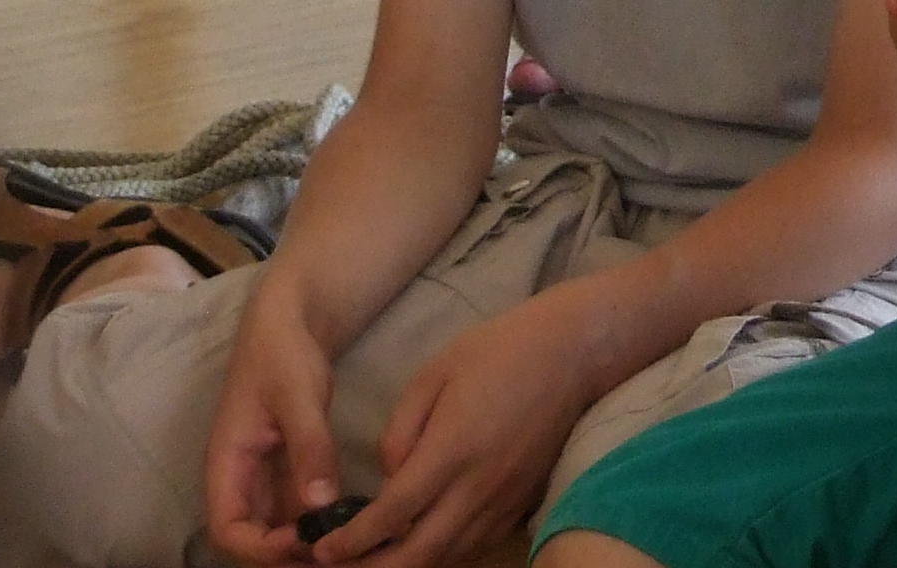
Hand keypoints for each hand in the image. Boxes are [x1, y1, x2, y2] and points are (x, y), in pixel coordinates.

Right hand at [202, 280, 346, 563]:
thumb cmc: (283, 350)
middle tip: (338, 550)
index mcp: (226, 465)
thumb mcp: (298, 394)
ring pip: (278, 530)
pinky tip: (355, 523)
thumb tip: (318, 505)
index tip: (304, 540)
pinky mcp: (288, 472)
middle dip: (289, 554)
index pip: (228, 530)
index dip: (260, 548)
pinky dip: (321, 523)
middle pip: (253, 540)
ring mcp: (264, 479)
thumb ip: (309, 447)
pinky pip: (298, 511)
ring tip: (351, 543)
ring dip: (308, 542)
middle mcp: (240, 481)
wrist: (291, 319)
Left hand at [318, 291, 614, 567]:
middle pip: (419, 554)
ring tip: (373, 562)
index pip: (392, 514)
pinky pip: (475, 547)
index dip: (353, 540)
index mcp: (451, 451)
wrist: (573, 352)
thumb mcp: (434, 373)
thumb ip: (401, 431)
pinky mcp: (521, 506)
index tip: (323, 547)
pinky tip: (421, 548)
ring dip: (407, 567)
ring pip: (448, 559)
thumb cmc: (498, 350)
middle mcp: (478, 488)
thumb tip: (388, 477)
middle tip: (338, 566)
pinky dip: (442, 557)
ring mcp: (504, 502)